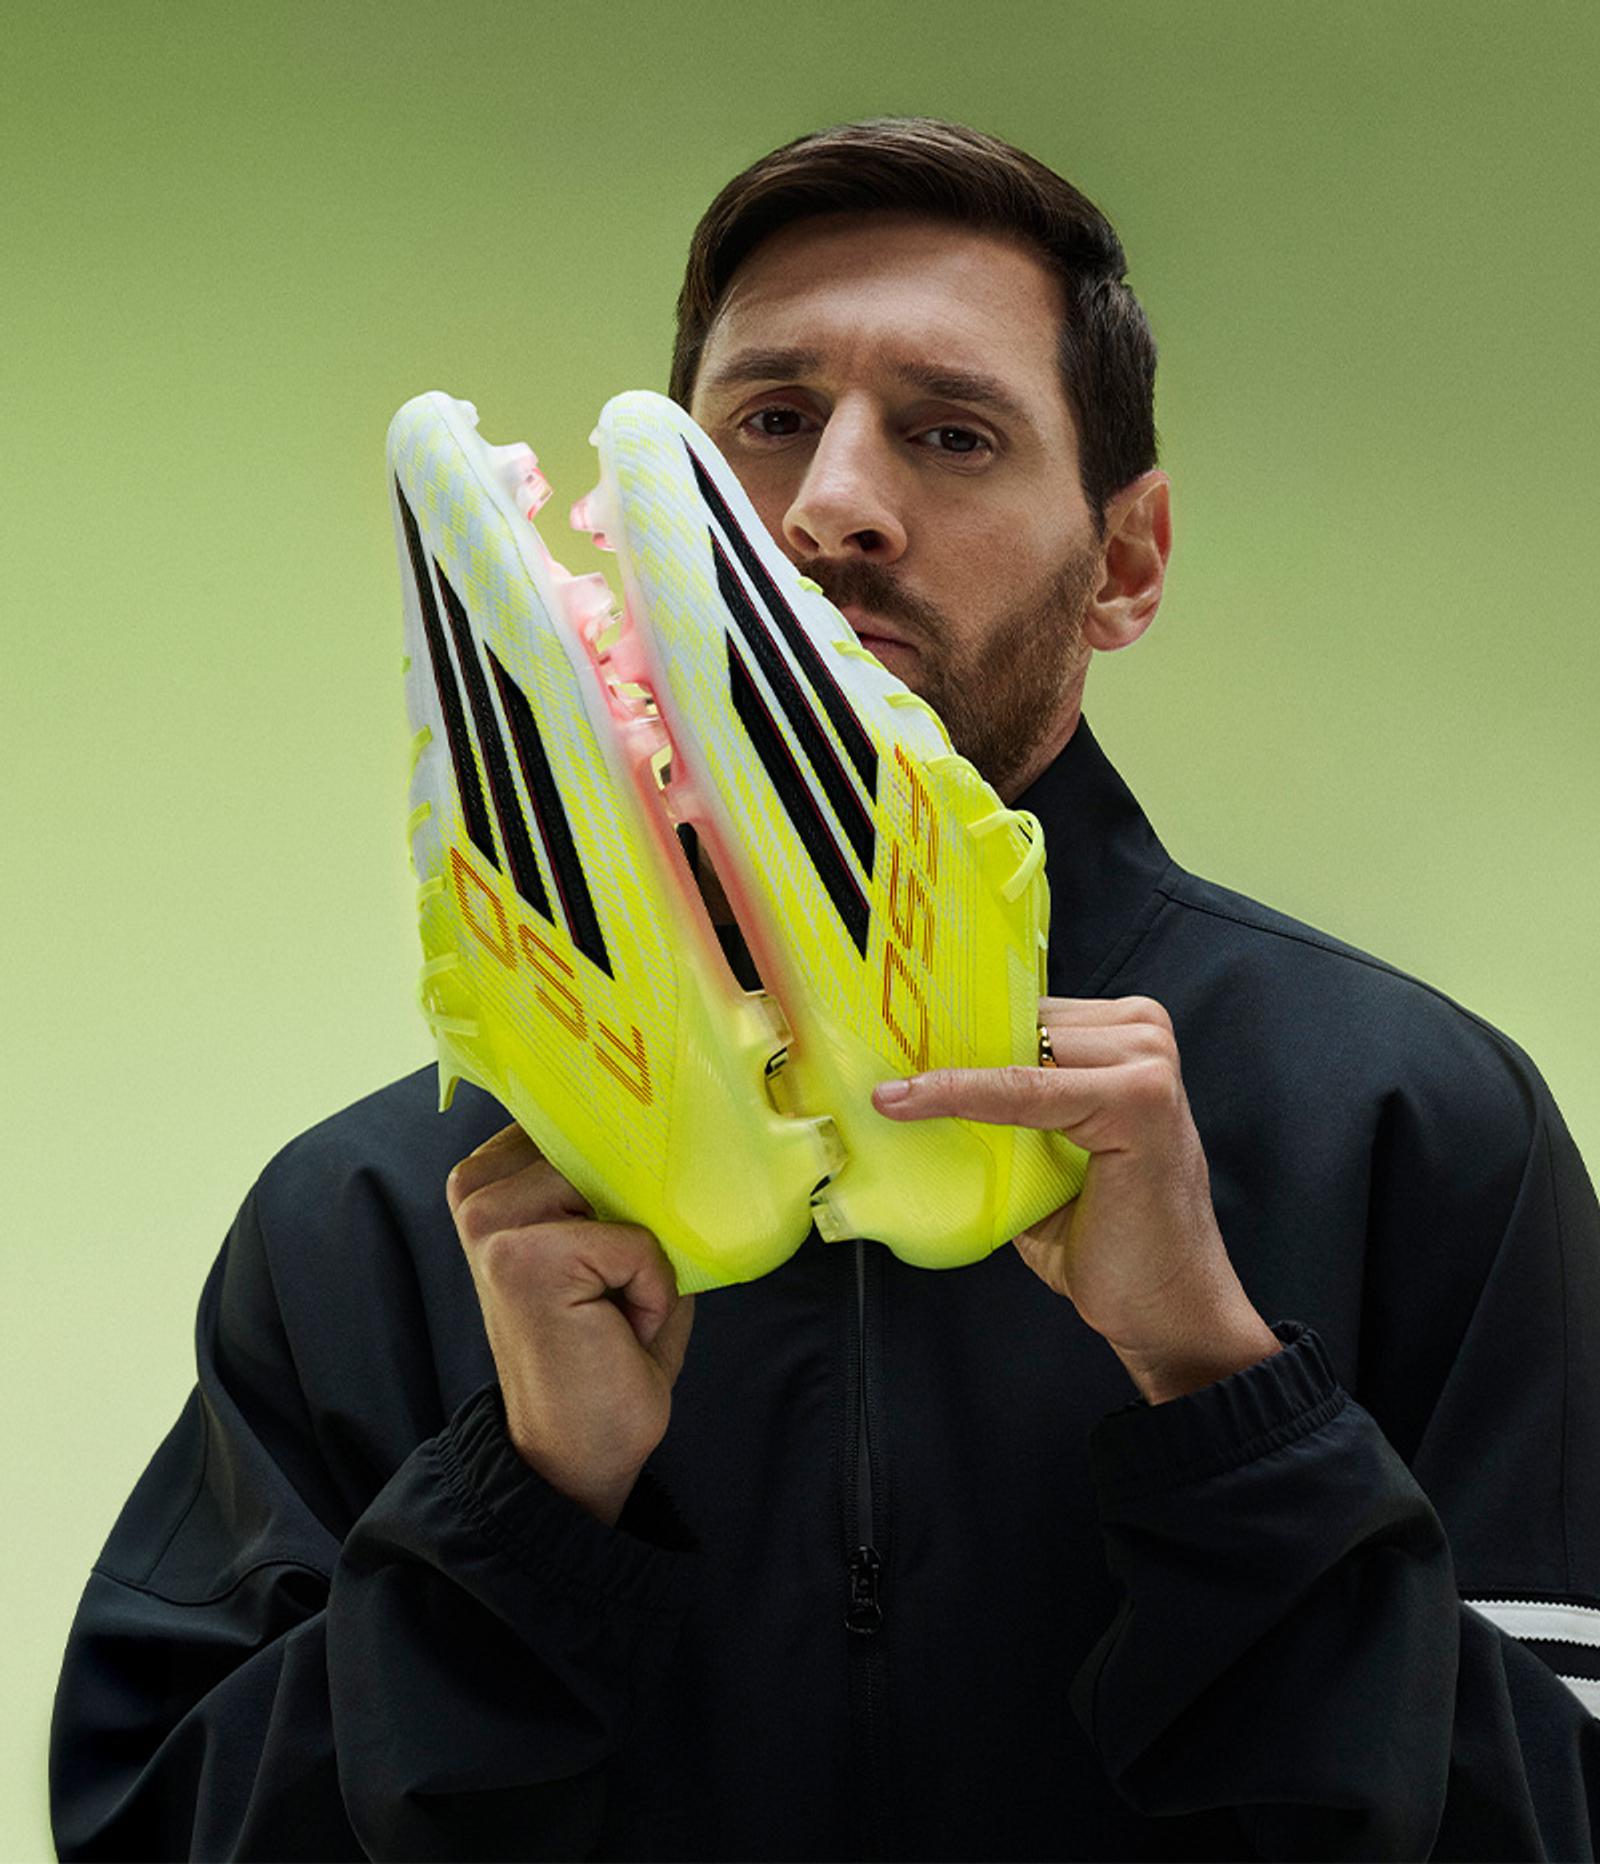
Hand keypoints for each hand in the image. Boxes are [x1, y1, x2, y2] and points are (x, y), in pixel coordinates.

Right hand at [447, 1123, 694, 1523]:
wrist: (578, 1451)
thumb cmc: (603, 1346)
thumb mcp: (609, 1244)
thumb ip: (617, 1186)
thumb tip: (663, 1137)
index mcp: (490, 1180)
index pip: (578, 1118)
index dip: (625, 1159)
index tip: (620, 1219)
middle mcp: (478, 1193)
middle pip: (605, 1149)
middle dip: (637, 1216)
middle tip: (612, 1289)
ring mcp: (494, 1224)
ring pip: (621, 1190)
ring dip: (645, 1255)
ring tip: (615, 1308)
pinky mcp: (526, 1258)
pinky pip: (635, 1243)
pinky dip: (651, 1288)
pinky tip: (621, 1329)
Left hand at [871, 996, 1278, 1403]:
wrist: (1166, 1311)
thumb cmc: (1109, 1239)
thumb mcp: (1047, 1155)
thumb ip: (1007, 1111)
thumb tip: (916, 1085)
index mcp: (1128, 1039)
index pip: (1025, 1013)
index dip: (955, 1030)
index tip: (884, 1038)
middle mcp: (1145, 1037)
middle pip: (1020, 1021)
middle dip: (947, 1046)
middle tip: (876, 1065)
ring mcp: (1149, 1064)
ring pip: (1018, 1049)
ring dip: (949, 1071)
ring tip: (890, 1093)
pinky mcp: (1139, 1098)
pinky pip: (1024, 1089)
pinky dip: (962, 1095)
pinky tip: (907, 1102)